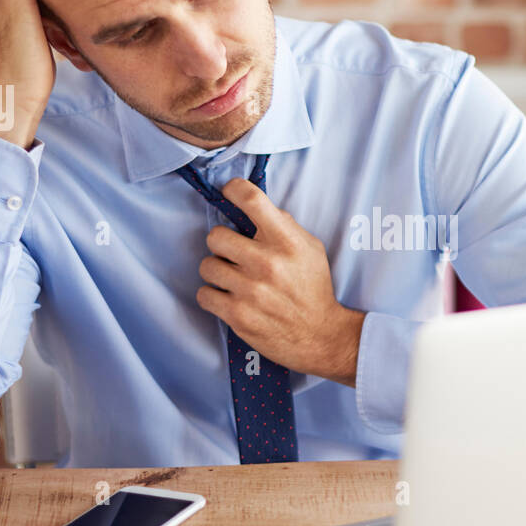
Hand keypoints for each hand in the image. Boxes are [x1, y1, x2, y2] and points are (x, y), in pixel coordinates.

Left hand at [195, 179, 365, 385]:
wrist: (320, 336)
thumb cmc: (313, 289)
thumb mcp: (311, 249)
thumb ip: (284, 227)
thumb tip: (255, 209)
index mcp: (287, 242)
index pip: (252, 200)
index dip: (233, 189)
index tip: (229, 192)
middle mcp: (267, 263)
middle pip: (216, 235)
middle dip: (221, 244)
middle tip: (232, 253)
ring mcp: (250, 290)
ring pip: (207, 266)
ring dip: (217, 271)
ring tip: (232, 278)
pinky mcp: (237, 315)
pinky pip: (204, 294)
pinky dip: (213, 296)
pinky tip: (228, 297)